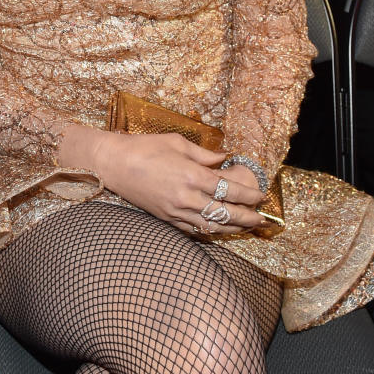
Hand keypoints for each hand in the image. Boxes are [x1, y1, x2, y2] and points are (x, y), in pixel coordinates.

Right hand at [90, 131, 266, 237]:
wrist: (112, 164)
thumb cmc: (143, 147)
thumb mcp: (177, 143)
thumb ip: (204, 154)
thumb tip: (224, 159)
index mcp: (192, 175)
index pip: (229, 189)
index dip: (249, 194)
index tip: (260, 195)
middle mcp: (186, 196)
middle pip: (225, 212)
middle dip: (247, 216)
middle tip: (261, 218)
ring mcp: (175, 210)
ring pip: (211, 225)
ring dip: (232, 228)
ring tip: (245, 227)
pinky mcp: (165, 218)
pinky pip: (193, 229)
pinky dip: (209, 230)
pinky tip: (219, 229)